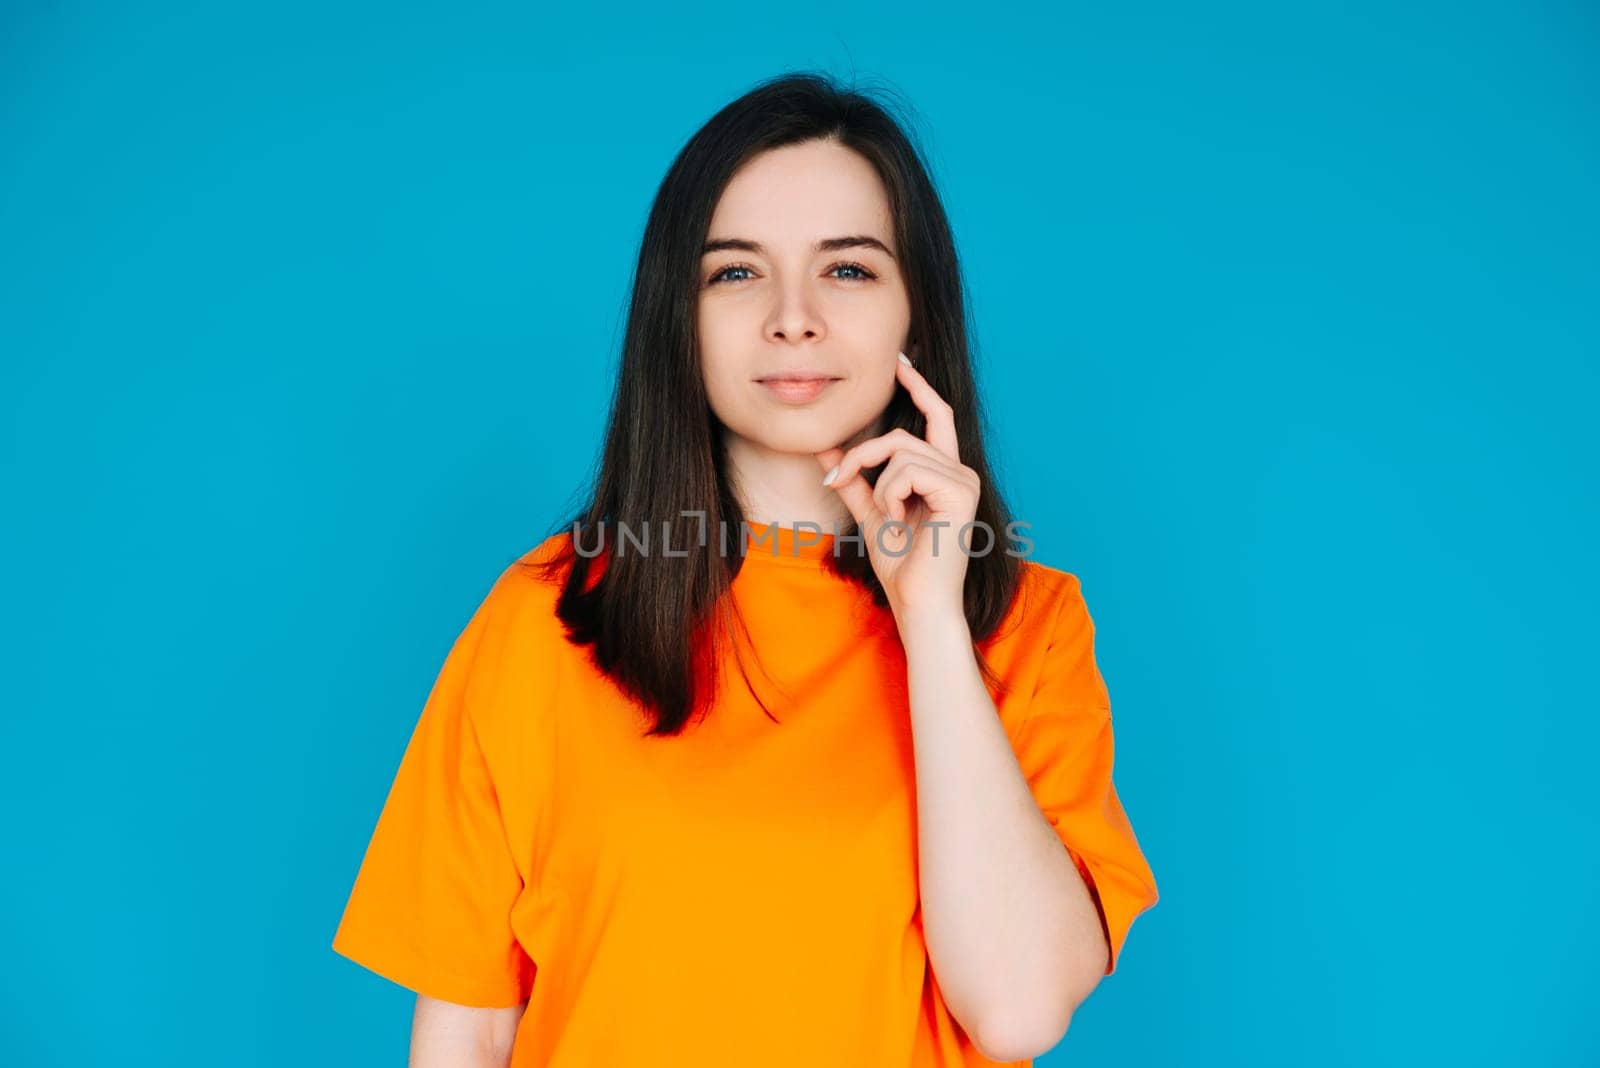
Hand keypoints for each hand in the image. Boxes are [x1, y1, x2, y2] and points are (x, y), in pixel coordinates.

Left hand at [817, 351, 980, 622]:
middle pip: (904, 434)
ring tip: (886, 519)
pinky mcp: (961, 492)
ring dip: (878, 486)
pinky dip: (890, 495)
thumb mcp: (870, 513)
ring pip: (901, 451)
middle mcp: (961, 471)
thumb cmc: (900, 565)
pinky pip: (907, 470)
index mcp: (945, 473)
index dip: (918, 385)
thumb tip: (826, 447)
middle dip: (863, 453)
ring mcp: (964, 480)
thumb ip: (854, 479)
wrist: (918, 602)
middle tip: (836, 479)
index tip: (899, 360)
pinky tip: (899, 521)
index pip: (935, 416)